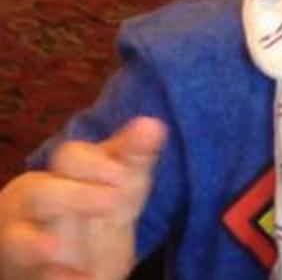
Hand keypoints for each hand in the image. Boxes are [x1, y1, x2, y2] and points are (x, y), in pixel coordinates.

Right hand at [0, 117, 166, 279]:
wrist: (67, 258)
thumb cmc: (96, 209)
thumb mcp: (121, 183)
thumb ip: (134, 155)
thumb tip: (154, 124)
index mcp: (63, 173)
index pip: (72, 157)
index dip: (97, 166)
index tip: (124, 178)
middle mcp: (35, 199)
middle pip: (41, 192)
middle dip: (76, 197)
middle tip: (113, 204)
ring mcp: (22, 236)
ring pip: (19, 238)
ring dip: (43, 245)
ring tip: (63, 250)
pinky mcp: (21, 267)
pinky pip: (30, 272)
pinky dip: (51, 277)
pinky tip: (75, 279)